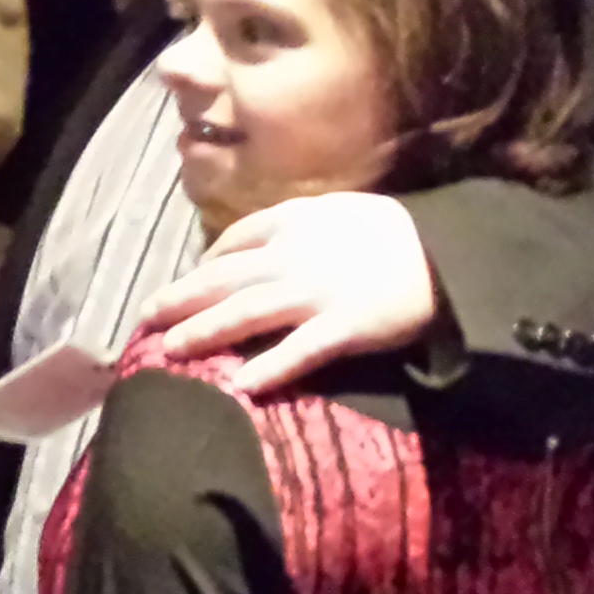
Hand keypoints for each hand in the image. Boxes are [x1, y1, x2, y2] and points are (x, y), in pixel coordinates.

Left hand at [138, 191, 435, 394]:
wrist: (449, 251)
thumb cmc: (395, 231)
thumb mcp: (337, 209)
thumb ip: (293, 223)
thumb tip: (252, 243)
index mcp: (293, 224)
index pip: (233, 243)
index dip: (201, 266)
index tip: (183, 284)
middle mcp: (294, 257)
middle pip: (224, 279)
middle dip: (180, 299)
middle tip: (144, 318)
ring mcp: (317, 293)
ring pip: (246, 312)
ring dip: (204, 330)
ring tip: (170, 349)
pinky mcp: (344, 327)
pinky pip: (300, 350)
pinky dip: (270, 367)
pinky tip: (240, 384)